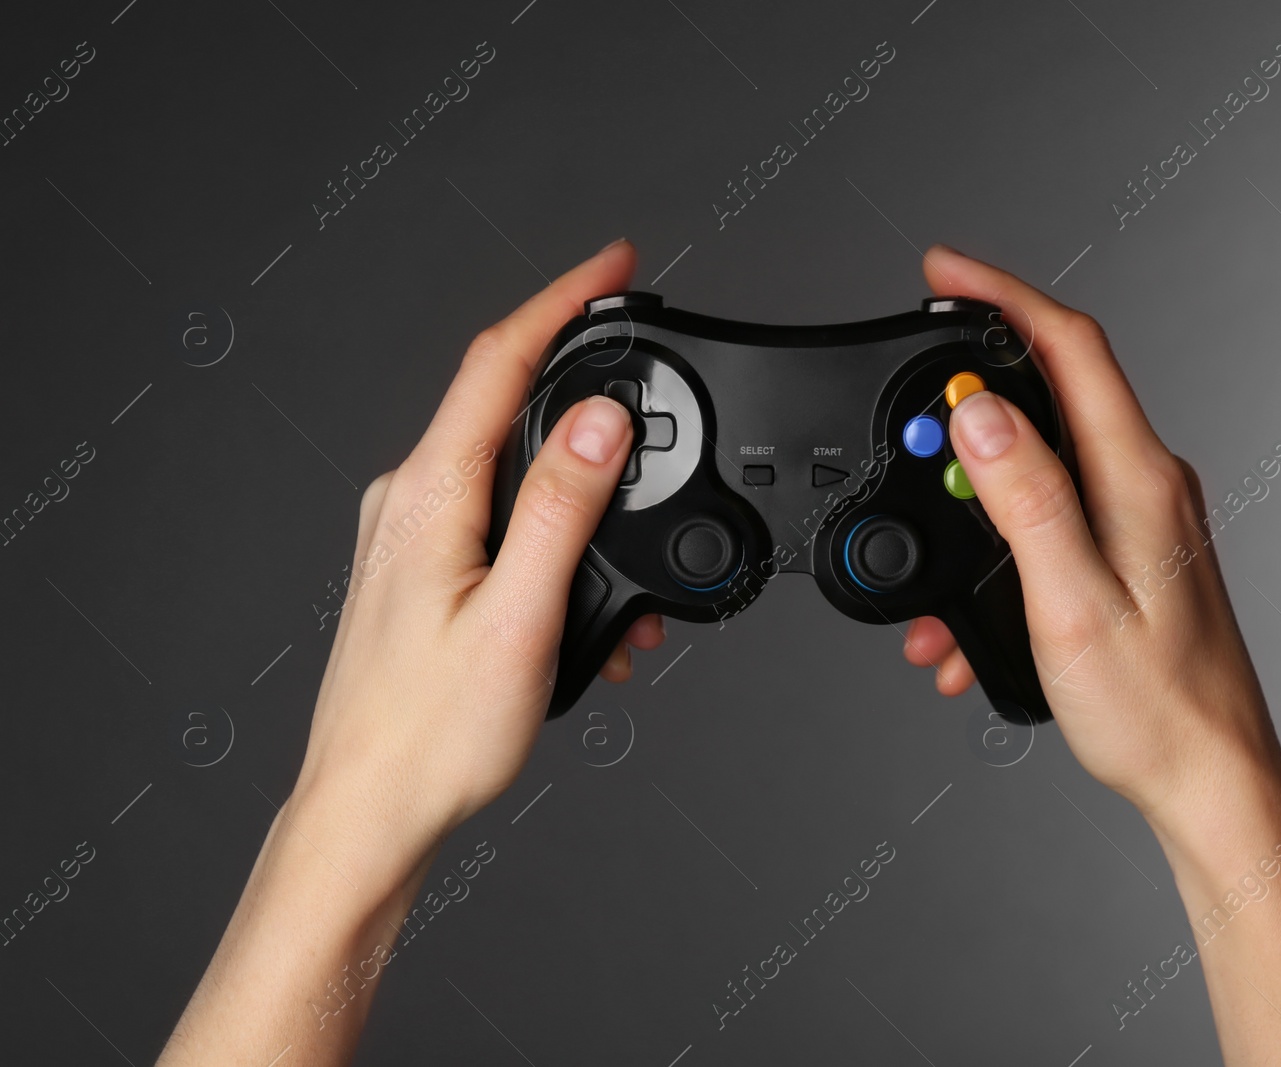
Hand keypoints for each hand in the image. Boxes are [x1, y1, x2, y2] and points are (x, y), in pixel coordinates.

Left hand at [296, 238, 664, 842]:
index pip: (498, 361)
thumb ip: (562, 510)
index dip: (561, 300)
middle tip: (644, 375)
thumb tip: (599, 422)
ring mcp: (409, 536)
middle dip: (583, 387)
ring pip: (509, 470)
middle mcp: (408, 502)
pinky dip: (555, 536)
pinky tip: (591, 597)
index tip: (614, 265)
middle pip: (503, 402)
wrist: (368, 812)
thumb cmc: (431, 735)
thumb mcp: (519, 617)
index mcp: (428, 496)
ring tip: (634, 556)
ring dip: (580, 489)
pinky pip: (498, 519)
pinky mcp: (419, 571)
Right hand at [902, 245, 1280, 823]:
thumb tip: (979, 414)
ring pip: (1041, 462)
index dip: (1002, 296)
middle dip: (970, 396)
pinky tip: (968, 613)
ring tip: (933, 554)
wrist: (1210, 779)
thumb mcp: (1070, 602)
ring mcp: (1141, 516)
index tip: (943, 272)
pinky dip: (998, 543)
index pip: (1069, 345)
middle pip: (1052, 390)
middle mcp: (1147, 482)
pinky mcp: (1130, 550)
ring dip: (975, 491)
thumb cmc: (1155, 708)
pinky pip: (1051, 515)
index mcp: (1138, 478)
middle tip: (909, 414)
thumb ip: (1026, 500)